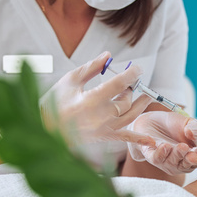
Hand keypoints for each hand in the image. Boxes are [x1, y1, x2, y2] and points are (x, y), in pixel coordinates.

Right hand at [40, 52, 155, 146]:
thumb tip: (108, 56)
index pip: (119, 84)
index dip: (131, 75)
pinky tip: (152, 141)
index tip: (138, 69)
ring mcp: (103, 129)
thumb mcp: (71, 80)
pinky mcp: (103, 138)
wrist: (44, 129)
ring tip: (147, 97)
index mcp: (91, 100)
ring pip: (130, 117)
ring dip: (140, 106)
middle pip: (125, 101)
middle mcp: (101, 116)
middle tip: (130, 83)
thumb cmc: (54, 102)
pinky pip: (125, 139)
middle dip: (130, 90)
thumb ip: (91, 68)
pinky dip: (140, 140)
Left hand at [128, 111, 196, 174]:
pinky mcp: (152, 156)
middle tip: (192, 155)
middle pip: (184, 166)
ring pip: (171, 163)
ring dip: (176, 155)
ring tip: (181, 146)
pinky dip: (161, 153)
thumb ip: (194, 127)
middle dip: (189, 160)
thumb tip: (191, 133)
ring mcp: (165, 162)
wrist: (154, 121)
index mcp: (191, 155)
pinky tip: (165, 145)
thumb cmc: (174, 125)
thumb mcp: (188, 123)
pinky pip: (156, 158)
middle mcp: (179, 162)